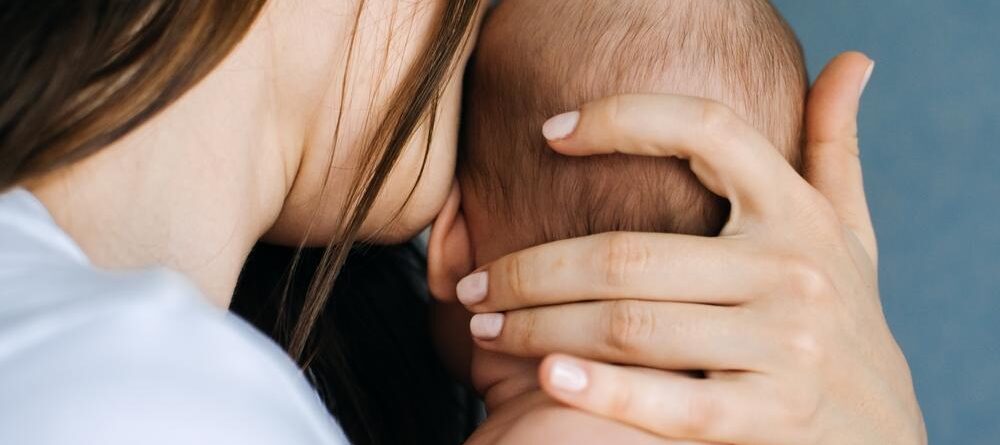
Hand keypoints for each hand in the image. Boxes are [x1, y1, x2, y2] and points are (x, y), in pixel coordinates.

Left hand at [457, 52, 925, 443]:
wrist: (886, 435)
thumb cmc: (845, 320)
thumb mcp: (849, 230)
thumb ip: (835, 145)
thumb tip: (853, 60)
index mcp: (797, 212)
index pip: (707, 131)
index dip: (624, 119)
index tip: (550, 131)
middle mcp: (791, 270)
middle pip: (627, 254)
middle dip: (531, 270)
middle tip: (474, 286)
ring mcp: (783, 347)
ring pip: (627, 325)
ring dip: (538, 326)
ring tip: (483, 328)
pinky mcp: (766, 418)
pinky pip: (667, 401)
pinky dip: (600, 389)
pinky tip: (543, 376)